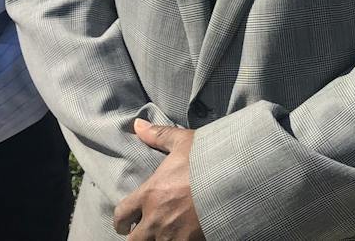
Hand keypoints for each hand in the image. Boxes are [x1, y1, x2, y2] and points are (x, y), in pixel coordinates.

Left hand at [113, 120, 204, 240]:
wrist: (234, 179)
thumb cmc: (207, 160)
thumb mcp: (183, 142)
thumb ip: (158, 136)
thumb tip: (137, 125)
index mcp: (150, 194)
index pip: (122, 214)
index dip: (120, 222)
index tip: (124, 224)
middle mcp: (157, 218)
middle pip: (134, 240)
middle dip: (136, 237)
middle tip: (141, 234)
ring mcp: (173, 234)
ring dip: (156, 240)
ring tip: (162, 235)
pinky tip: (183, 237)